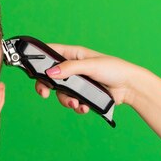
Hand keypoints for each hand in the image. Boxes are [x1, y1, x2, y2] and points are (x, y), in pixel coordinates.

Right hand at [35, 44, 152, 113]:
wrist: (129, 88)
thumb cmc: (114, 69)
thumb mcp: (90, 65)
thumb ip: (69, 68)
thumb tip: (50, 73)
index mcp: (73, 55)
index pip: (50, 53)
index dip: (38, 59)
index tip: (30, 69)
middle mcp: (72, 68)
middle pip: (50, 77)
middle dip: (47, 87)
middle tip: (44, 93)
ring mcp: (77, 83)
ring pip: (61, 93)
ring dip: (66, 100)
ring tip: (76, 103)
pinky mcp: (83, 95)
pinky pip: (72, 102)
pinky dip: (77, 106)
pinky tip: (85, 107)